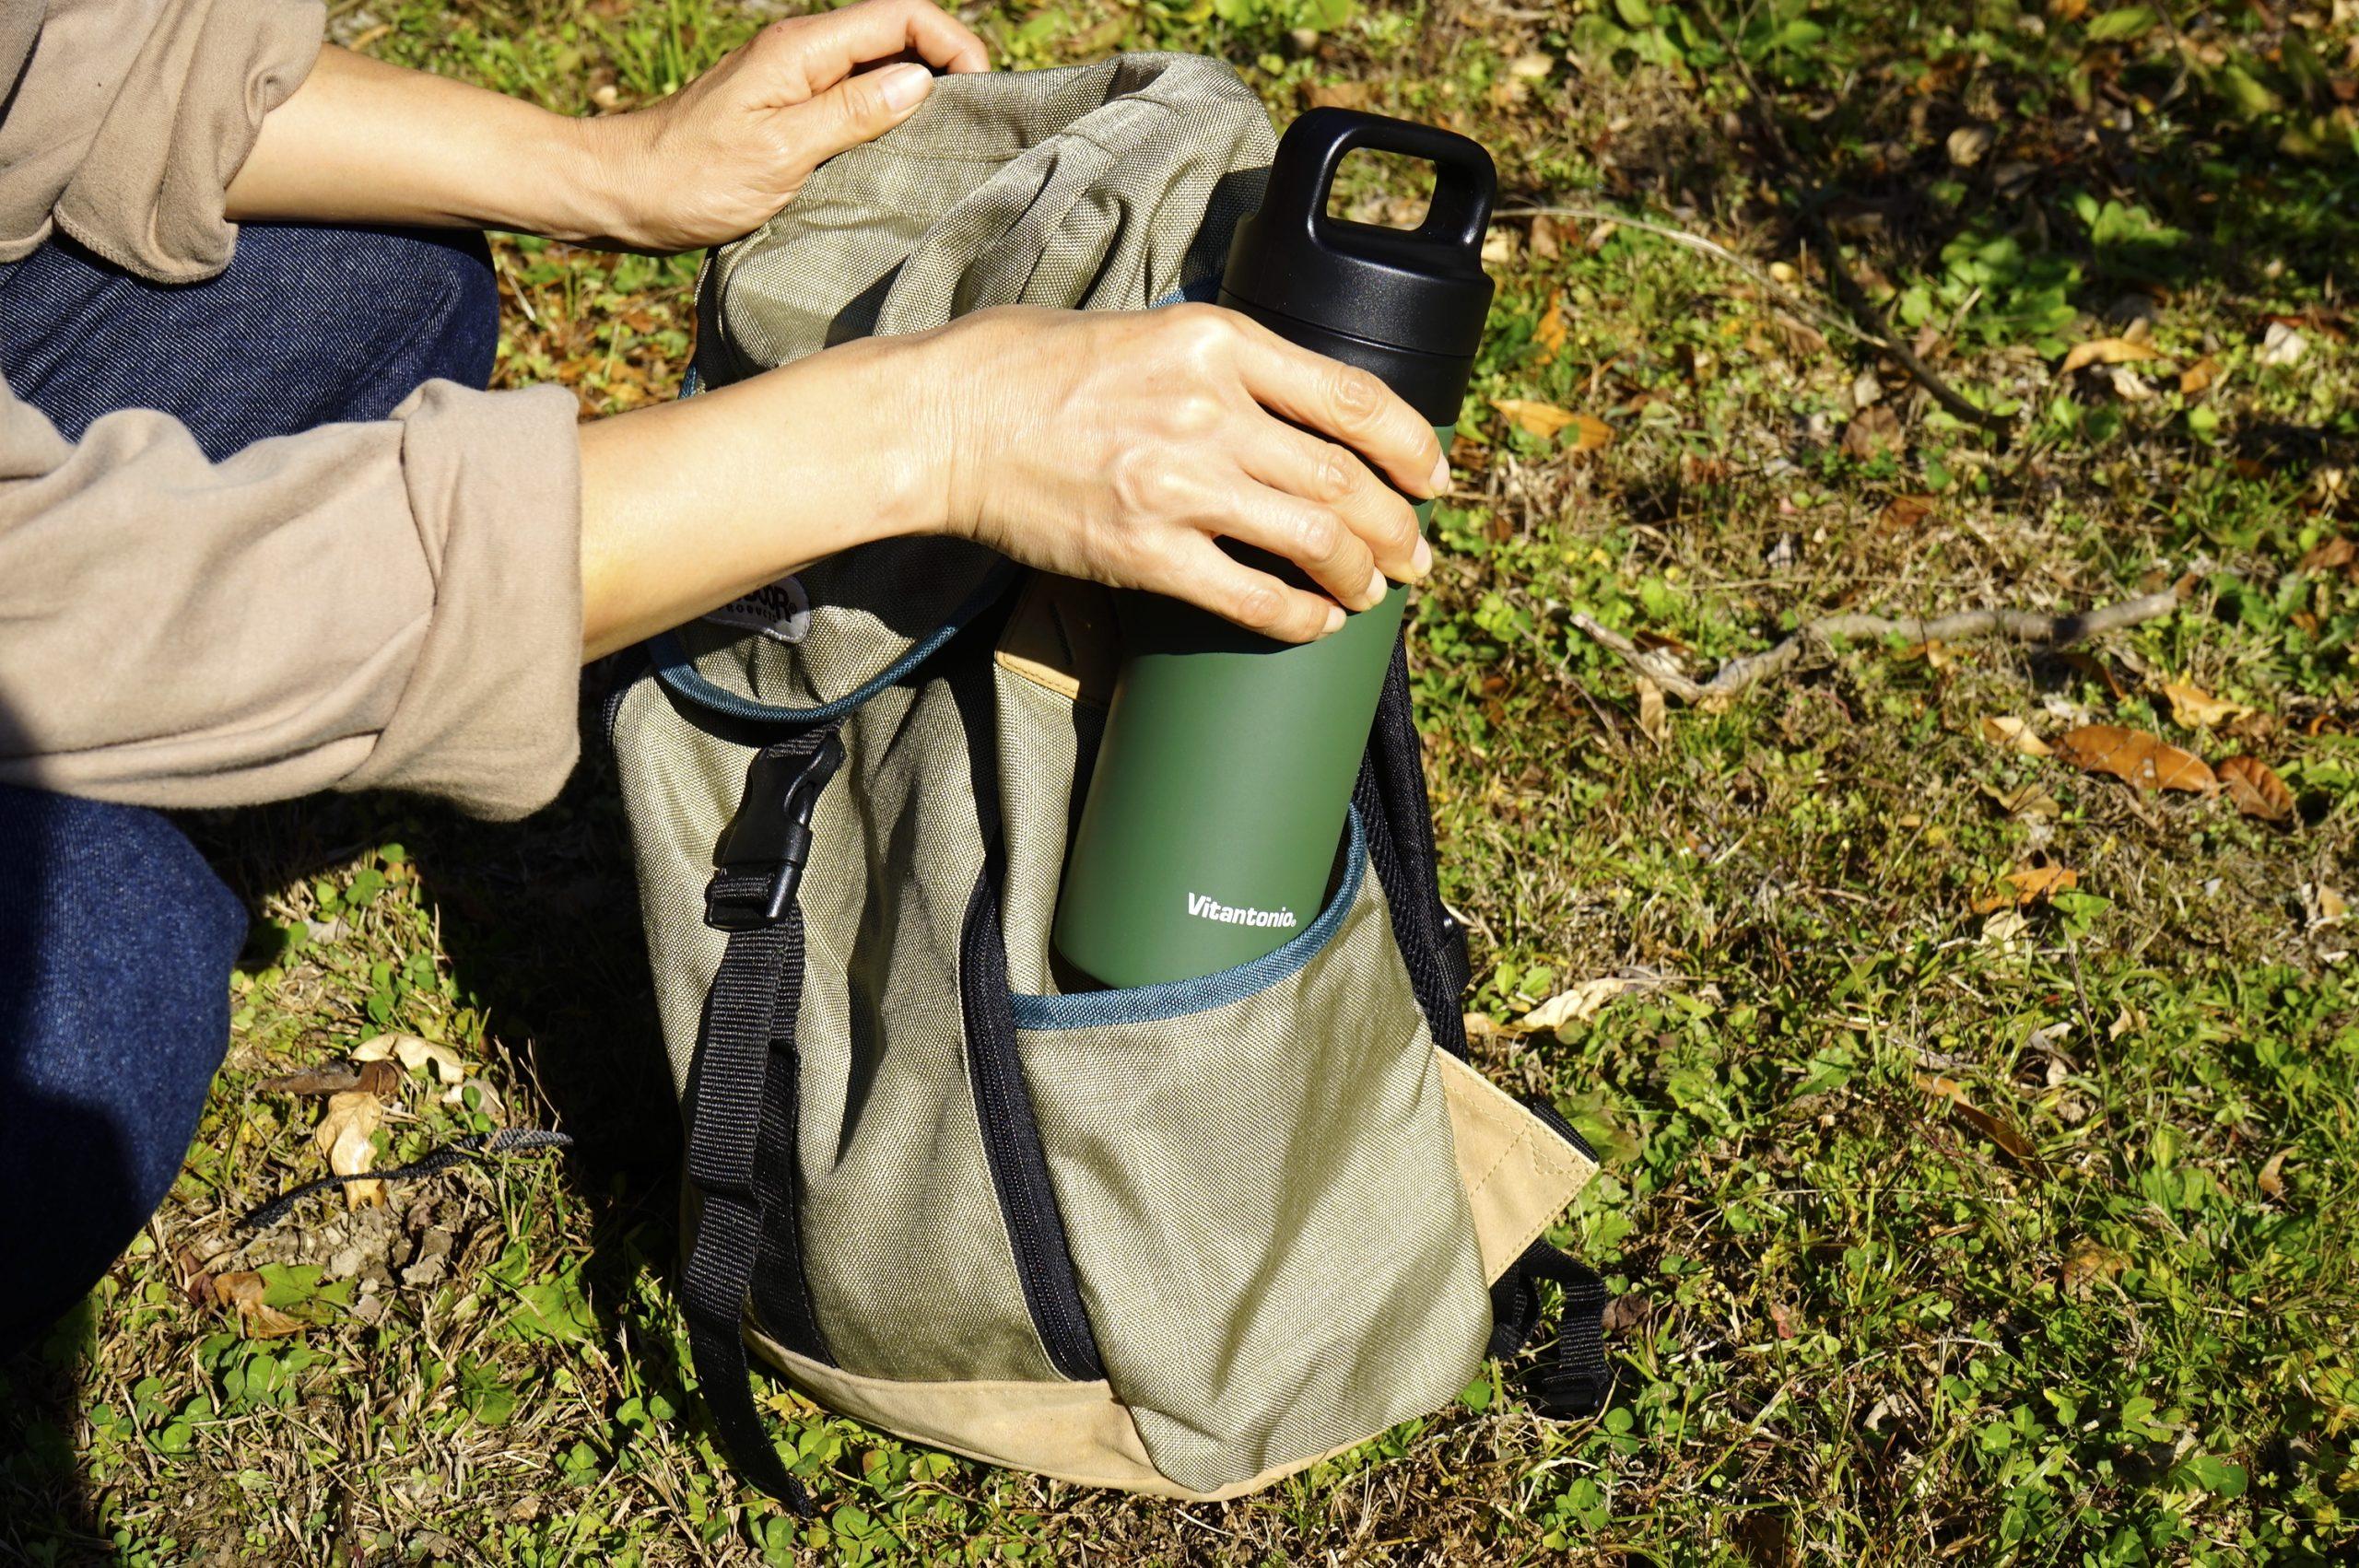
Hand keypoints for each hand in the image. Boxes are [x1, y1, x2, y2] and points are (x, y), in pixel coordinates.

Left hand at [581, 0, 989, 251]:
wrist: (623, 193)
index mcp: (802, 49)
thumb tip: (920, 82)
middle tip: (979, 122)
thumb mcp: (779, 151)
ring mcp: (795, 82)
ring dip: (921, 94)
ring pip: (878, 68)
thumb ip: (851, 113)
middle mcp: (801, 54)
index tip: (983, 92)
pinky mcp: (788, 111)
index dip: (953, 43)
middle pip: (897, 35)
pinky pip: (854, 99)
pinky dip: (888, 117)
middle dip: (947, 66)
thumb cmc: (691, 178)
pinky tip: (901, 156)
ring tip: (951, 142)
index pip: (901, 16)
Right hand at [916, 305, 1446, 642]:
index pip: (1353, 398)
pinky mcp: (1143, 550)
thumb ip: (1226, 364)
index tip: (1435, 478)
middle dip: (1397, 528)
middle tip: (1416, 557)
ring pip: (1315, 538)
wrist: (947, 420)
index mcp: (1219, 342)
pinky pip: (1252, 596)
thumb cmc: (1033, 370)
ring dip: (1359, 575)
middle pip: (1345, 478)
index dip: (1413, 447)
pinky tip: (1314, 623)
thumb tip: (1298, 413)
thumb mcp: (1149, 332)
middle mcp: (1210, 409)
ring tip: (1370, 592)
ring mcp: (1179, 483)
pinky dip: (1298, 617)